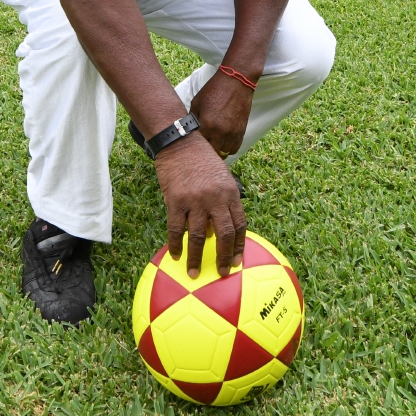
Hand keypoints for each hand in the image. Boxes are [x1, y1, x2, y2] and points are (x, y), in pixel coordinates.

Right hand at [155, 133, 246, 277]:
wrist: (179, 142)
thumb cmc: (200, 158)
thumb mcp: (220, 176)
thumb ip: (223, 200)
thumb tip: (218, 230)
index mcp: (230, 192)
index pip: (240, 224)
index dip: (240, 245)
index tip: (238, 261)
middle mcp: (216, 198)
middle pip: (225, 235)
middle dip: (225, 257)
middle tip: (223, 273)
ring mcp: (196, 200)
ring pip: (200, 237)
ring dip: (197, 258)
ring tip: (194, 272)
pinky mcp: (176, 201)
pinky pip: (177, 229)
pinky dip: (176, 245)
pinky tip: (175, 255)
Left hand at [189, 69, 253, 156]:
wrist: (236, 82)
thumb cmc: (214, 90)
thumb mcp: (196, 102)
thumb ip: (191, 118)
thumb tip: (187, 130)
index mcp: (207, 125)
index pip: (198, 145)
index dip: (194, 145)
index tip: (192, 144)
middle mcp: (220, 133)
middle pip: (211, 153)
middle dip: (206, 150)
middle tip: (202, 145)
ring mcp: (232, 134)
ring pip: (224, 153)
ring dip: (218, 150)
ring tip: (214, 142)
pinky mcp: (241, 132)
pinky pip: (234, 149)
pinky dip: (228, 147)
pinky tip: (223, 140)